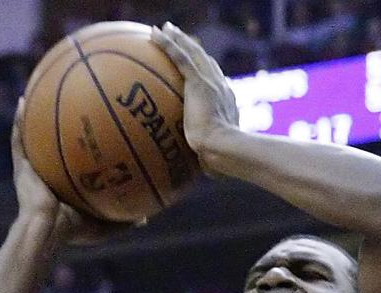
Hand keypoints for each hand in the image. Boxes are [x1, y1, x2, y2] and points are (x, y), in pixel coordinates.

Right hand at [11, 99, 121, 243]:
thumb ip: (124, 220)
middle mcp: (47, 174)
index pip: (73, 163)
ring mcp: (32, 170)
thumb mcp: (104, 225)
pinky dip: (19, 120)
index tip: (93, 129)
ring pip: (33, 137)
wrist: (46, 230)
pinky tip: (24, 101)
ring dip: (35, 116)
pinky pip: (19, 140)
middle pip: (53, 143)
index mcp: (63, 186)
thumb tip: (146, 218)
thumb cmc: (73, 231)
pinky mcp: (20, 167)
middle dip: (59, 124)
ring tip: (39, 89)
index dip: (81, 148)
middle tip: (69, 102)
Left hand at [151, 23, 239, 169]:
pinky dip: (168, 43)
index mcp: (225, 103)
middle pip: (205, 62)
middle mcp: (220, 87)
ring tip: (164, 29)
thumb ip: (207, 158)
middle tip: (179, 38)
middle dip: (192, 48)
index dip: (205, 72)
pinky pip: (180, 56)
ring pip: (192, 53)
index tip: (196, 67)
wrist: (224, 150)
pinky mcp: (199, 82)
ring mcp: (211, 82)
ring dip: (178, 38)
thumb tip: (205, 175)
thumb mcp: (213, 158)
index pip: (214, 82)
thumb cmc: (222, 162)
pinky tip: (154, 34)